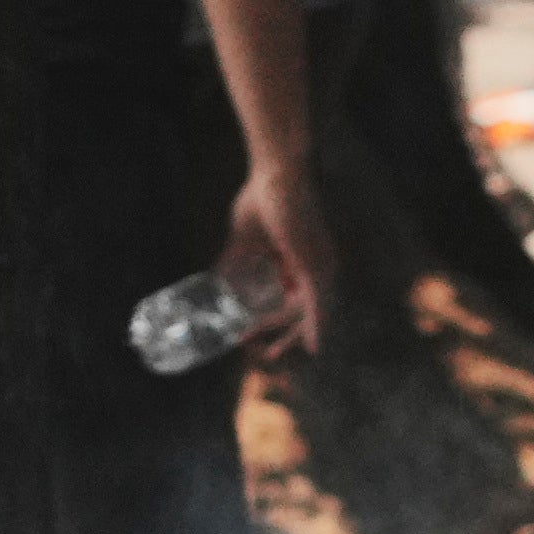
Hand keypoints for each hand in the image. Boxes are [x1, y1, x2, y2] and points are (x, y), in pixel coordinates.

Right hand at [217, 167, 344, 366]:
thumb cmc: (261, 199)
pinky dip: (316, 326)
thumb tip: (212, 279)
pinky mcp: (316, 265)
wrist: (274, 177)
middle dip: (286, 335)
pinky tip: (313, 346)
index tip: (249, 334)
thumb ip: (233, 260)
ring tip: (271, 352)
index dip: (273, 320)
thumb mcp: (243, 240)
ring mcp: (321, 266)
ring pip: (310, 312)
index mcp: (304, 260)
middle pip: (306, 311)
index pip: (294, 299)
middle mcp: (320, 266)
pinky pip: (318, 303)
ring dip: (291, 335)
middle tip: (268, 355)